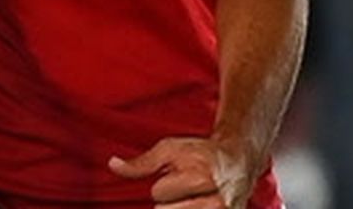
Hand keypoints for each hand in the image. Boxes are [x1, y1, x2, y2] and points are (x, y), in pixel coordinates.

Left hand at [110, 136, 253, 207]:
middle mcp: (216, 202)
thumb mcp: (169, 149)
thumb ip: (141, 163)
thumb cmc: (201, 153)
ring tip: (193, 199)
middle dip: (170, 202)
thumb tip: (112, 164)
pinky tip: (195, 204)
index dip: (162, 185)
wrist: (240, 160)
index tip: (176, 177)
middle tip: (185, 190)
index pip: (158, 194)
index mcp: (199, 179)